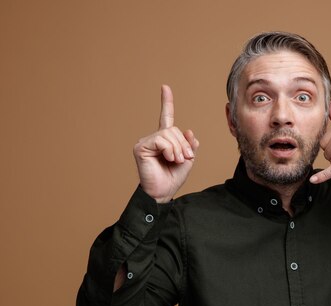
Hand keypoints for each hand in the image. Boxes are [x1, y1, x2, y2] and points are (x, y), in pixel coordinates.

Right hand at [133, 85, 198, 202]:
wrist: (163, 192)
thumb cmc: (173, 178)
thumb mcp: (187, 160)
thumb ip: (190, 145)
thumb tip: (189, 131)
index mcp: (165, 140)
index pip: (166, 117)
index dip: (166, 102)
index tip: (165, 87)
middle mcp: (154, 138)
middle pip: (174, 129)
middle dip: (183, 144)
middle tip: (184, 158)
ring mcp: (146, 142)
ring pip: (168, 134)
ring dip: (178, 149)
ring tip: (176, 160)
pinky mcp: (140, 147)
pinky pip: (160, 140)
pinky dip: (169, 149)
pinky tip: (168, 158)